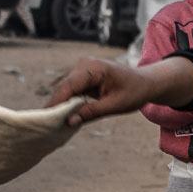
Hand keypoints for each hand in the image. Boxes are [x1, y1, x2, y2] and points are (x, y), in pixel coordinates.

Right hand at [49, 56, 192, 124]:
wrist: (145, 83)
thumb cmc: (134, 92)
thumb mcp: (115, 105)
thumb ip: (91, 112)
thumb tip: (69, 122)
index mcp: (93, 68)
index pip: (68, 86)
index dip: (56, 103)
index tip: (46, 119)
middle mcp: (84, 65)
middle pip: (63, 88)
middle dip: (56, 106)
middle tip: (46, 126)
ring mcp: (82, 69)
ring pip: (65, 90)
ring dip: (61, 106)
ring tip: (53, 124)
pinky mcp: (82, 77)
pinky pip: (71, 91)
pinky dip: (68, 104)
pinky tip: (64, 118)